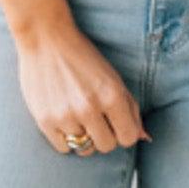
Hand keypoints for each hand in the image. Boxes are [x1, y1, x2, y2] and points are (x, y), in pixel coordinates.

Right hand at [14, 18, 150, 155]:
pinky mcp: (44, 120)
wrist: (45, 38)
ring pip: (84, 148)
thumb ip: (130, 108)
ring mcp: (65, 116)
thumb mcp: (113, 77)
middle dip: (105, 135)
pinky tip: (63, 119)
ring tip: (77, 116)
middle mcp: (89, 108)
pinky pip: (63, 148)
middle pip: (107, 146)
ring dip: (84, 136)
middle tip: (96, 119)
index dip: (124, 132)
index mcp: (111, 96)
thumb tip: (144, 137)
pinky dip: (65, 138)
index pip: (128, 138)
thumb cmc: (83, 57)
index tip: (116, 123)